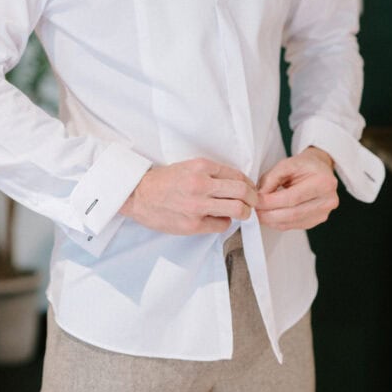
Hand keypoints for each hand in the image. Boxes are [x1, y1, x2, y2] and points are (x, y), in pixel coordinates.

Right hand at [119, 157, 257, 235]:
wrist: (138, 195)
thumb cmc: (163, 181)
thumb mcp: (188, 166)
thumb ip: (211, 173)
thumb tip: (236, 184)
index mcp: (201, 166)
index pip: (237, 175)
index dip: (248, 183)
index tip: (250, 188)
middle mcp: (201, 184)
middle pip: (242, 191)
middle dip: (253, 198)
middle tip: (253, 201)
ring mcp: (197, 205)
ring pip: (237, 209)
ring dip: (244, 212)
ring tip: (242, 212)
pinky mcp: (193, 224)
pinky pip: (222, 224)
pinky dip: (225, 222)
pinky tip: (219, 219)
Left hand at [256, 146, 338, 230]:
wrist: (320, 169)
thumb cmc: (304, 165)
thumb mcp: (287, 164)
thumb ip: (272, 178)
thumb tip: (260, 196)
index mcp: (323, 182)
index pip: (293, 197)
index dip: (272, 202)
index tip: (256, 202)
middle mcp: (328, 199)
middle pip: (294, 213)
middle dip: (270, 214)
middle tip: (254, 211)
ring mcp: (324, 212)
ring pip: (294, 222)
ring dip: (273, 221)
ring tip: (259, 215)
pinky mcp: (318, 220)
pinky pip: (296, 225)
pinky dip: (280, 223)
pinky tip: (270, 218)